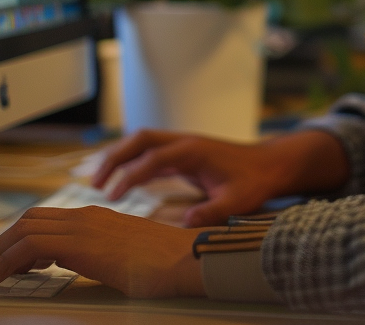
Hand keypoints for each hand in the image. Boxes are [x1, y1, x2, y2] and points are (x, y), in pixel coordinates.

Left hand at [0, 206, 207, 296]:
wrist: (184, 261)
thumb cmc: (167, 265)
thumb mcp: (130, 256)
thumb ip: (108, 254)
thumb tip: (96, 266)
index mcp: (98, 218)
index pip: (47, 219)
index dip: (22, 237)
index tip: (10, 260)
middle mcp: (86, 216)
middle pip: (29, 219)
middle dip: (2, 243)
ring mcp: (82, 226)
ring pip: (23, 230)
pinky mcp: (78, 243)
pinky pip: (28, 246)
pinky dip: (6, 262)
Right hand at [94, 129, 349, 226]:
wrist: (269, 165)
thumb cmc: (254, 181)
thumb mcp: (237, 201)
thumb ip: (213, 211)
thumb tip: (185, 224)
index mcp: (193, 150)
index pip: (153, 159)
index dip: (131, 175)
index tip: (113, 195)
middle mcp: (184, 142)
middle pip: (139, 140)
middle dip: (114, 158)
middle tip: (94, 183)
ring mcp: (182, 145)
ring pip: (142, 142)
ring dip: (118, 157)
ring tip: (98, 181)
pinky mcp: (183, 153)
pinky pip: (150, 153)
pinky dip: (131, 163)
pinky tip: (119, 181)